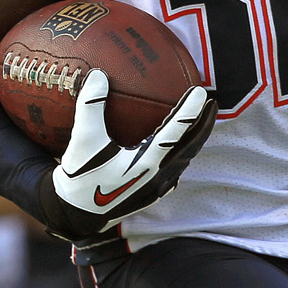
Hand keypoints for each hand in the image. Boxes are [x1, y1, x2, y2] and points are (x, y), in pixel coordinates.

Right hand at [40, 71, 214, 243]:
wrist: (75, 214)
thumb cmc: (79, 176)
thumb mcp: (82, 138)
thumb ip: (91, 105)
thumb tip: (99, 74)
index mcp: (145, 162)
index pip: (175, 131)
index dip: (190, 110)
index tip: (200, 92)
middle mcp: (157, 176)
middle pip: (190, 147)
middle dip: (204, 124)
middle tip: (212, 103)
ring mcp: (156, 188)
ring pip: (185, 160)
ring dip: (195, 139)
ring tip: (200, 122)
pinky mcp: (151, 194)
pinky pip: (175, 170)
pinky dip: (181, 154)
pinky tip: (179, 149)